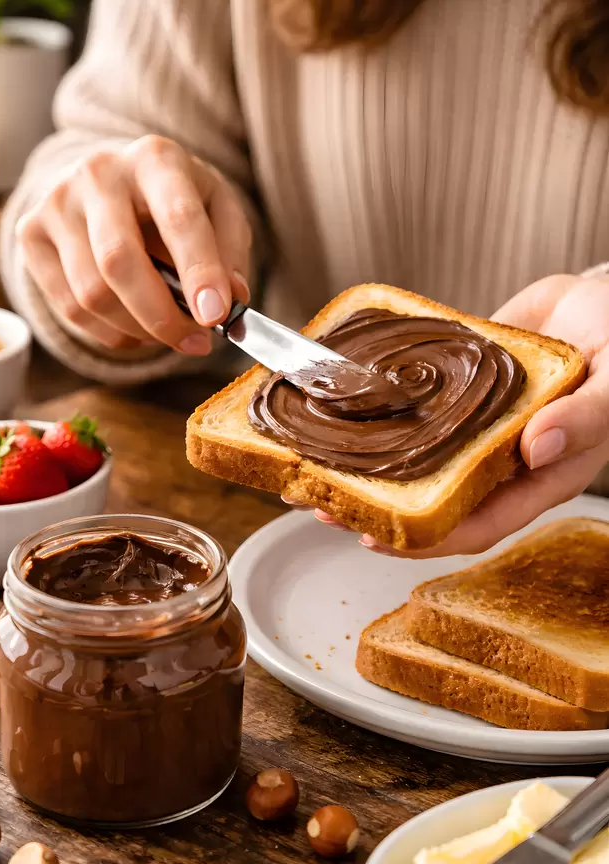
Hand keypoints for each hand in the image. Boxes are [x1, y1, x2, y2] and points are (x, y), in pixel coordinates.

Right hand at [16, 136, 251, 352]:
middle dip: (162, 316)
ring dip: (139, 330)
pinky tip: (135, 327)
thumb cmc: (176, 201)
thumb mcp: (219, 212)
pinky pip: (69, 308)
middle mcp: (98, 172)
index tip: (215, 316)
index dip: (198, 271)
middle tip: (196, 343)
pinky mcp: (30, 233)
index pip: (178, 217)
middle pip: (119, 261)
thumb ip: (231, 252)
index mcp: (156, 159)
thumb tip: (231, 298)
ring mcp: (57, 202)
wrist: (113, 180)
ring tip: (168, 333)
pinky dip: (111, 333)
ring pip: (92, 294)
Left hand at [289, 274, 608, 556]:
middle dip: (374, 507)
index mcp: (537, 476)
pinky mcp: (454, 393)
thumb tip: (538, 448)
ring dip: (363, 463)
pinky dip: (378, 412)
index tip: (372, 538)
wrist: (602, 298)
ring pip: (412, 456)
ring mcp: (472, 427)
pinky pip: (413, 408)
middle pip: (430, 499)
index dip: (424, 540)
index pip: (476, 524)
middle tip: (317, 502)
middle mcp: (497, 460)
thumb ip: (586, 418)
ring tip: (309, 463)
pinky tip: (338, 409)